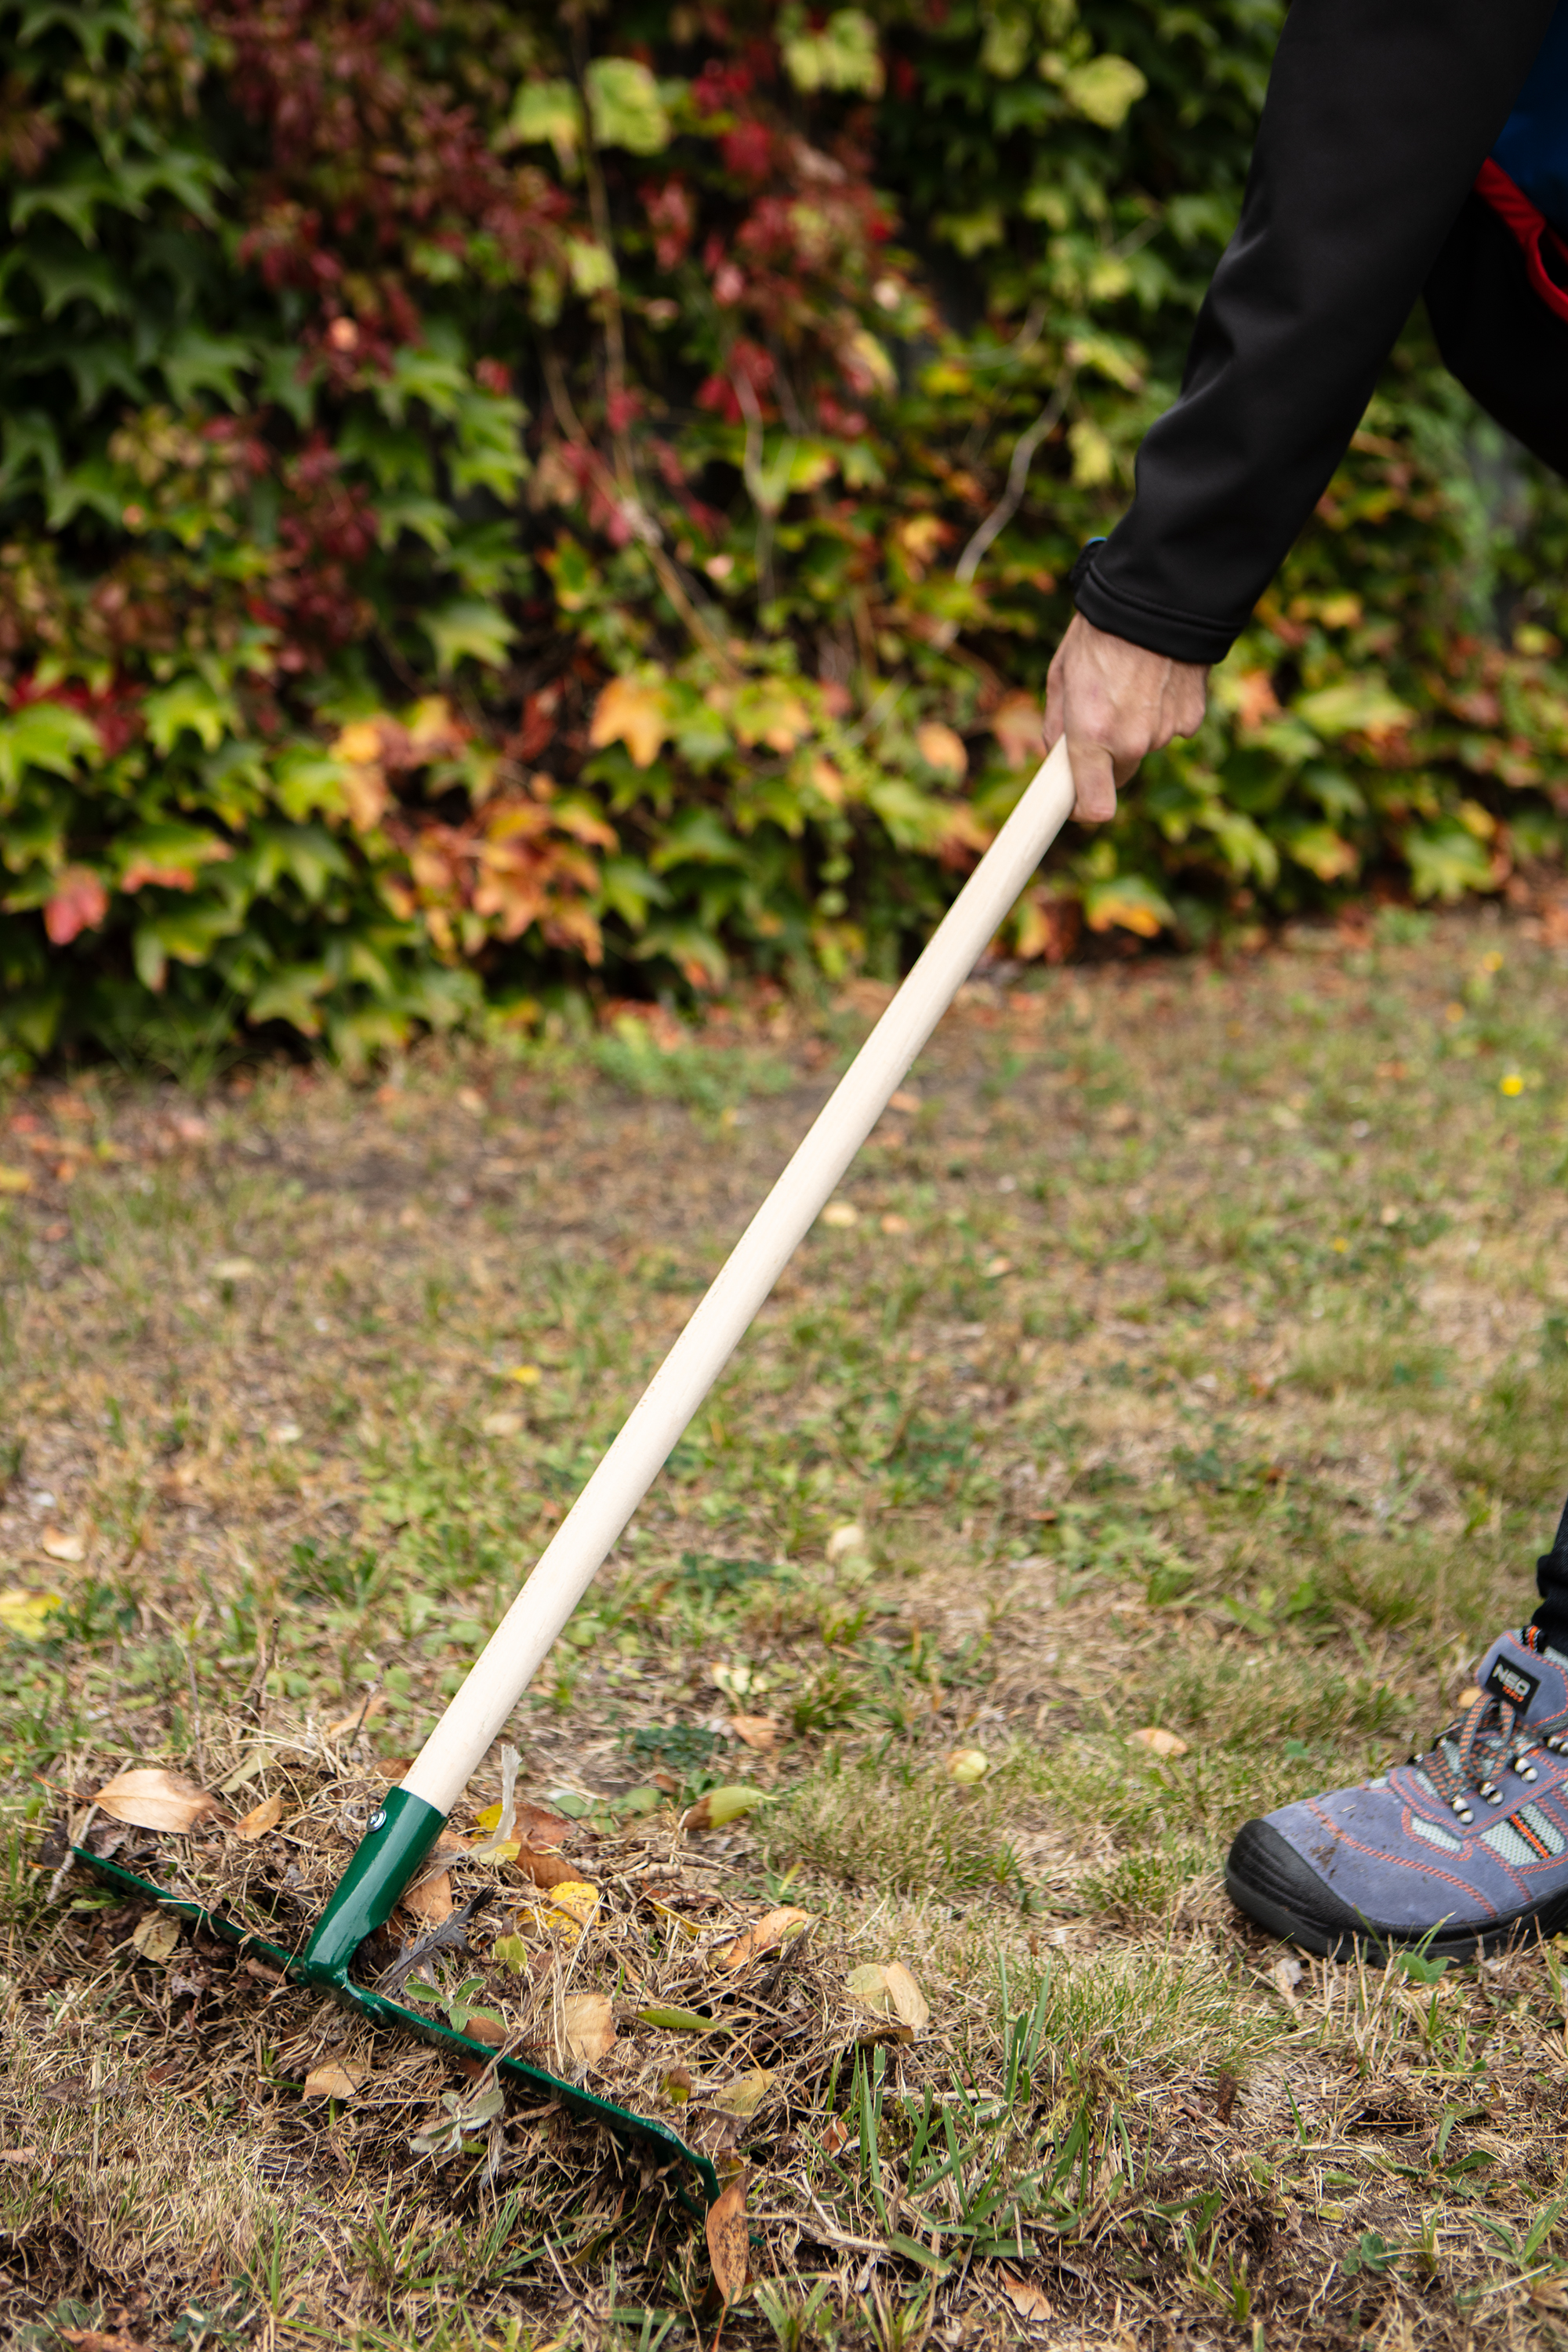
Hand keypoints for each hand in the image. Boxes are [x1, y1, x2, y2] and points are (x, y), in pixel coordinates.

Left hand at [1044, 613, 1208, 822]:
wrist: (1157, 597)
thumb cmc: (1100, 632)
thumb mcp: (1061, 674)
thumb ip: (1056, 724)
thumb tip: (1058, 755)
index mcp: (1092, 735)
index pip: (1094, 807)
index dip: (1080, 808)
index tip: (1071, 802)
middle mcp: (1132, 741)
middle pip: (1118, 776)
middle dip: (1105, 759)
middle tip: (1098, 720)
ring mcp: (1166, 732)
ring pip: (1144, 747)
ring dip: (1134, 727)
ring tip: (1129, 682)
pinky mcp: (1192, 718)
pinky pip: (1170, 727)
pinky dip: (1161, 712)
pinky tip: (1156, 679)